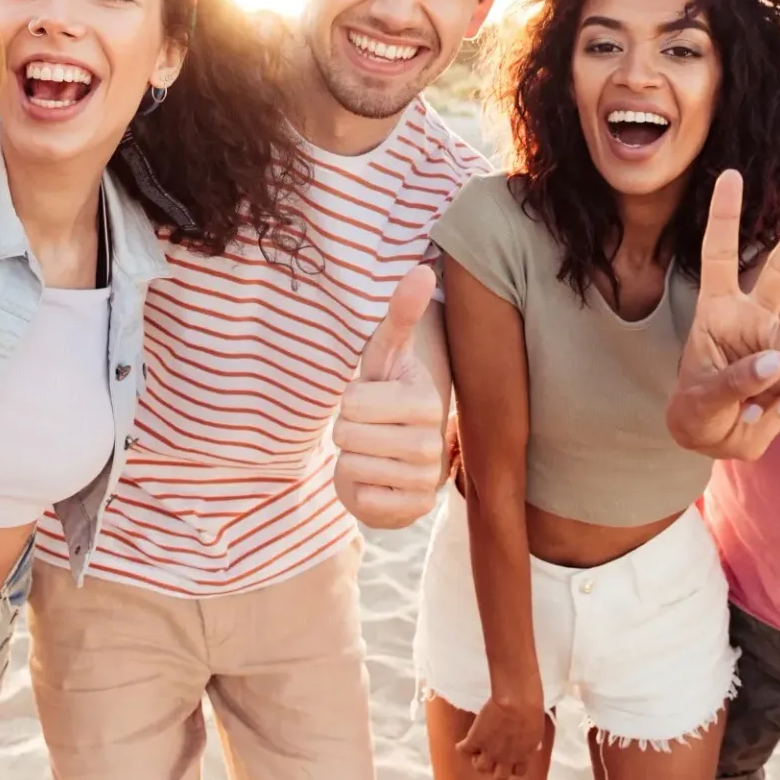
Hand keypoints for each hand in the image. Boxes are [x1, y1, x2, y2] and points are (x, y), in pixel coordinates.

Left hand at [333, 267, 446, 528]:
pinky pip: (364, 500)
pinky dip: (360, 490)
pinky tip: (378, 478)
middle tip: (368, 428)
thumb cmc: (387, 394)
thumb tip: (422, 268)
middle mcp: (433, 443)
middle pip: (348, 436)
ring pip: (352, 468)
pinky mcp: (415, 511)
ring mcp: (426, 480)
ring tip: (373, 451)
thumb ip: (401, 313)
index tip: (371, 401)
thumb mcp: (387, 353)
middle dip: (347, 432)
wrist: (398, 453)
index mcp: (426, 400)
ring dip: (352, 461)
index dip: (350, 402)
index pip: (352, 403)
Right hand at [457, 689, 548, 779]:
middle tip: (492, 757)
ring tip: (476, 750)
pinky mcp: (476, 740)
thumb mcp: (537, 730)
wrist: (516, 702)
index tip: (509, 759)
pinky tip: (461, 743)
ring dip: (478, 760)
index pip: (518, 772)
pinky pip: (464, 749)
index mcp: (523, 755)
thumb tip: (535, 747)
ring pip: (480, 767)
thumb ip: (532, 742)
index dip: (512, 766)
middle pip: (499, 777)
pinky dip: (462, 747)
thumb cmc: (531, 710)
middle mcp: (507, 758)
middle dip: (495, 769)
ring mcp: (490, 750)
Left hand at [666, 171, 779, 460]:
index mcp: (716, 309)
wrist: (713, 437)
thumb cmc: (698, 408)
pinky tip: (776, 414)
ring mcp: (776, 339)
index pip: (719, 255)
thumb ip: (738, 378)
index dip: (726, 216)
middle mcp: (750, 315)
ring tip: (748, 409)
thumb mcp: (703, 397)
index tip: (732, 175)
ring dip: (774, 387)